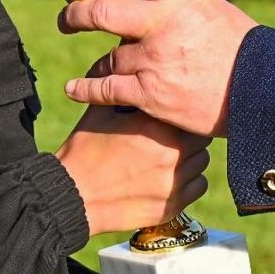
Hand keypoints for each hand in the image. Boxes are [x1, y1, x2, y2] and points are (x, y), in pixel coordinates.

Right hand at [55, 105, 211, 235]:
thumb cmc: (84, 152)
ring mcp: (173, 181)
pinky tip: (173, 178)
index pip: (188, 113)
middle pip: (200, 137)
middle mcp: (170, 153)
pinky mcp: (172, 205)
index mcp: (155, 127)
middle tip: (175, 138)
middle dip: (189, 135)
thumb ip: (120, 90)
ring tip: (172, 158)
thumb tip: (126, 68)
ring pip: (201, 162)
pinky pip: (198, 186)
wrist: (73, 196)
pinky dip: (190, 182)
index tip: (174, 117)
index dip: (182, 114)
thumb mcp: (101, 113)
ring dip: (191, 158)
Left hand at [61, 0, 256, 135]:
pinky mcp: (150, 94)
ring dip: (96, 64)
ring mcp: (155, 59)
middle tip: (68, 19)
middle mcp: (164, 23)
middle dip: (75, 15)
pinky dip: (85, 89)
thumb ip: (176, 0)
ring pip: (106, 57)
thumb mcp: (211, 7)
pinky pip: (105, 90)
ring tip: (91, 68)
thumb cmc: (240, 46)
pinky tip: (74, 88)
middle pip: (102, 12)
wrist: (262, 90)